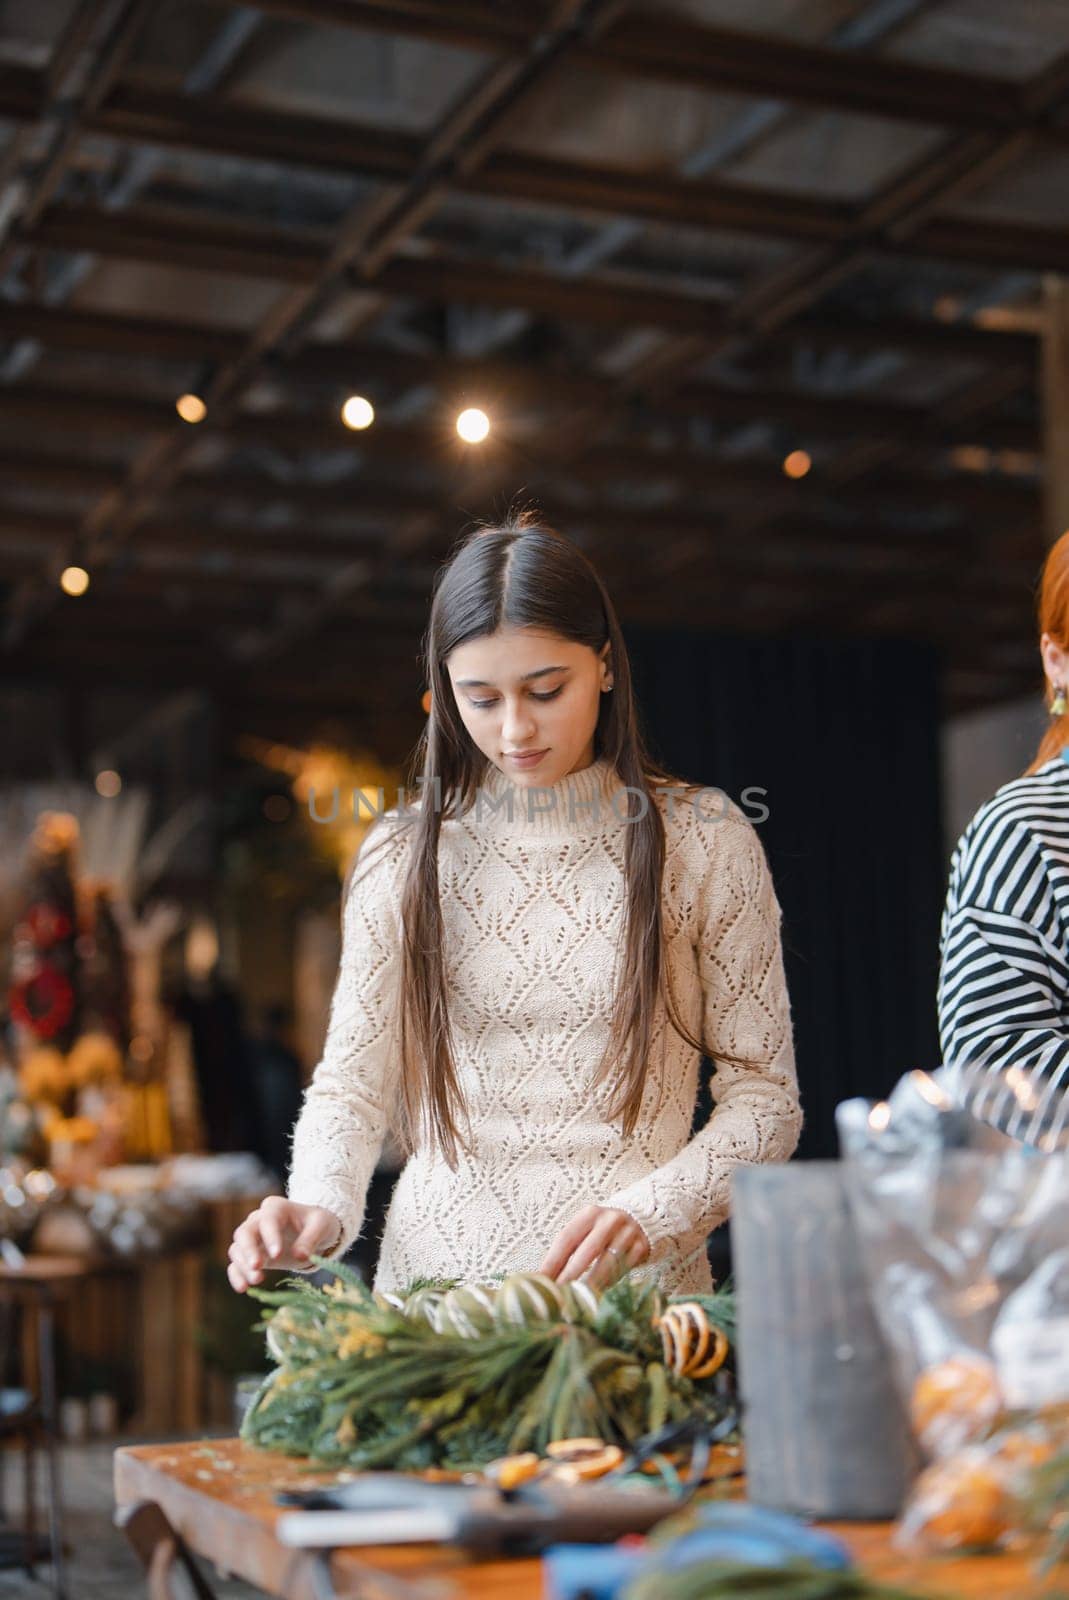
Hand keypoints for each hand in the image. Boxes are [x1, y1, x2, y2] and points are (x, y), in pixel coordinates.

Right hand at [227, 1197, 341, 1292]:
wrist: (314, 1232)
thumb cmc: (318, 1224)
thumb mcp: (322, 1225)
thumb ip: (311, 1238)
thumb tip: (299, 1256)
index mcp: (276, 1208)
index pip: (267, 1220)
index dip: (270, 1236)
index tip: (277, 1255)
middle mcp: (259, 1220)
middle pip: (244, 1232)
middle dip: (248, 1250)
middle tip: (257, 1266)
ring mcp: (253, 1238)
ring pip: (237, 1249)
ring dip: (243, 1265)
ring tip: (257, 1280)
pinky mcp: (251, 1255)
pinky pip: (236, 1264)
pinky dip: (237, 1275)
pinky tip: (243, 1288)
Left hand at [538, 1205, 649, 1290]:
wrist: (641, 1220)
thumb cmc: (603, 1230)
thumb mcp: (587, 1230)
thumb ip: (570, 1249)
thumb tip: (545, 1277)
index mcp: (589, 1214)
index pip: (566, 1238)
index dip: (553, 1261)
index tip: (541, 1280)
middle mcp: (609, 1221)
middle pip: (588, 1251)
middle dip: (571, 1275)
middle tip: (558, 1295)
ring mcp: (628, 1233)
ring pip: (608, 1263)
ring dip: (592, 1284)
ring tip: (578, 1300)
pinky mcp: (641, 1247)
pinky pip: (623, 1270)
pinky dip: (609, 1284)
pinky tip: (598, 1295)